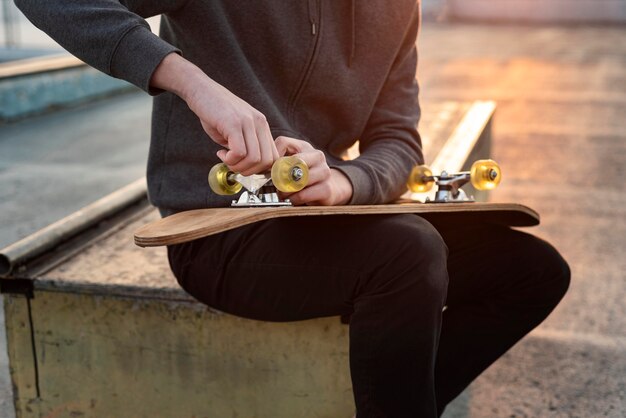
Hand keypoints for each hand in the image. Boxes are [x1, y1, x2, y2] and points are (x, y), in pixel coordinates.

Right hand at [151, 53, 277, 174]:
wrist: (200, 90)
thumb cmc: (215, 112)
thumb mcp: (236, 130)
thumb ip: (246, 146)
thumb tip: (248, 168)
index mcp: (262, 125)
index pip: (274, 157)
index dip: (260, 169)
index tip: (244, 167)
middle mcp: (259, 123)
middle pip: (267, 162)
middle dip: (249, 171)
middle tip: (234, 165)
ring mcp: (248, 122)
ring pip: (254, 159)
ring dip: (238, 166)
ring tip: (226, 158)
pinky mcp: (234, 123)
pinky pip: (239, 152)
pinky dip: (230, 159)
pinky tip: (221, 153)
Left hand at [275, 136, 352, 205]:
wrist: (328, 190)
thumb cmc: (304, 176)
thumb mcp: (292, 162)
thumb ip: (278, 158)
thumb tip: (263, 165)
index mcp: (305, 146)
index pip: (283, 143)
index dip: (272, 157)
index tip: (270, 169)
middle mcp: (318, 156)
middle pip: (293, 161)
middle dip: (280, 175)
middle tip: (276, 183)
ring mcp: (324, 172)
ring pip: (298, 180)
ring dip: (286, 190)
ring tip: (283, 193)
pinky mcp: (326, 189)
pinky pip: (303, 195)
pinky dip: (294, 199)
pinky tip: (293, 199)